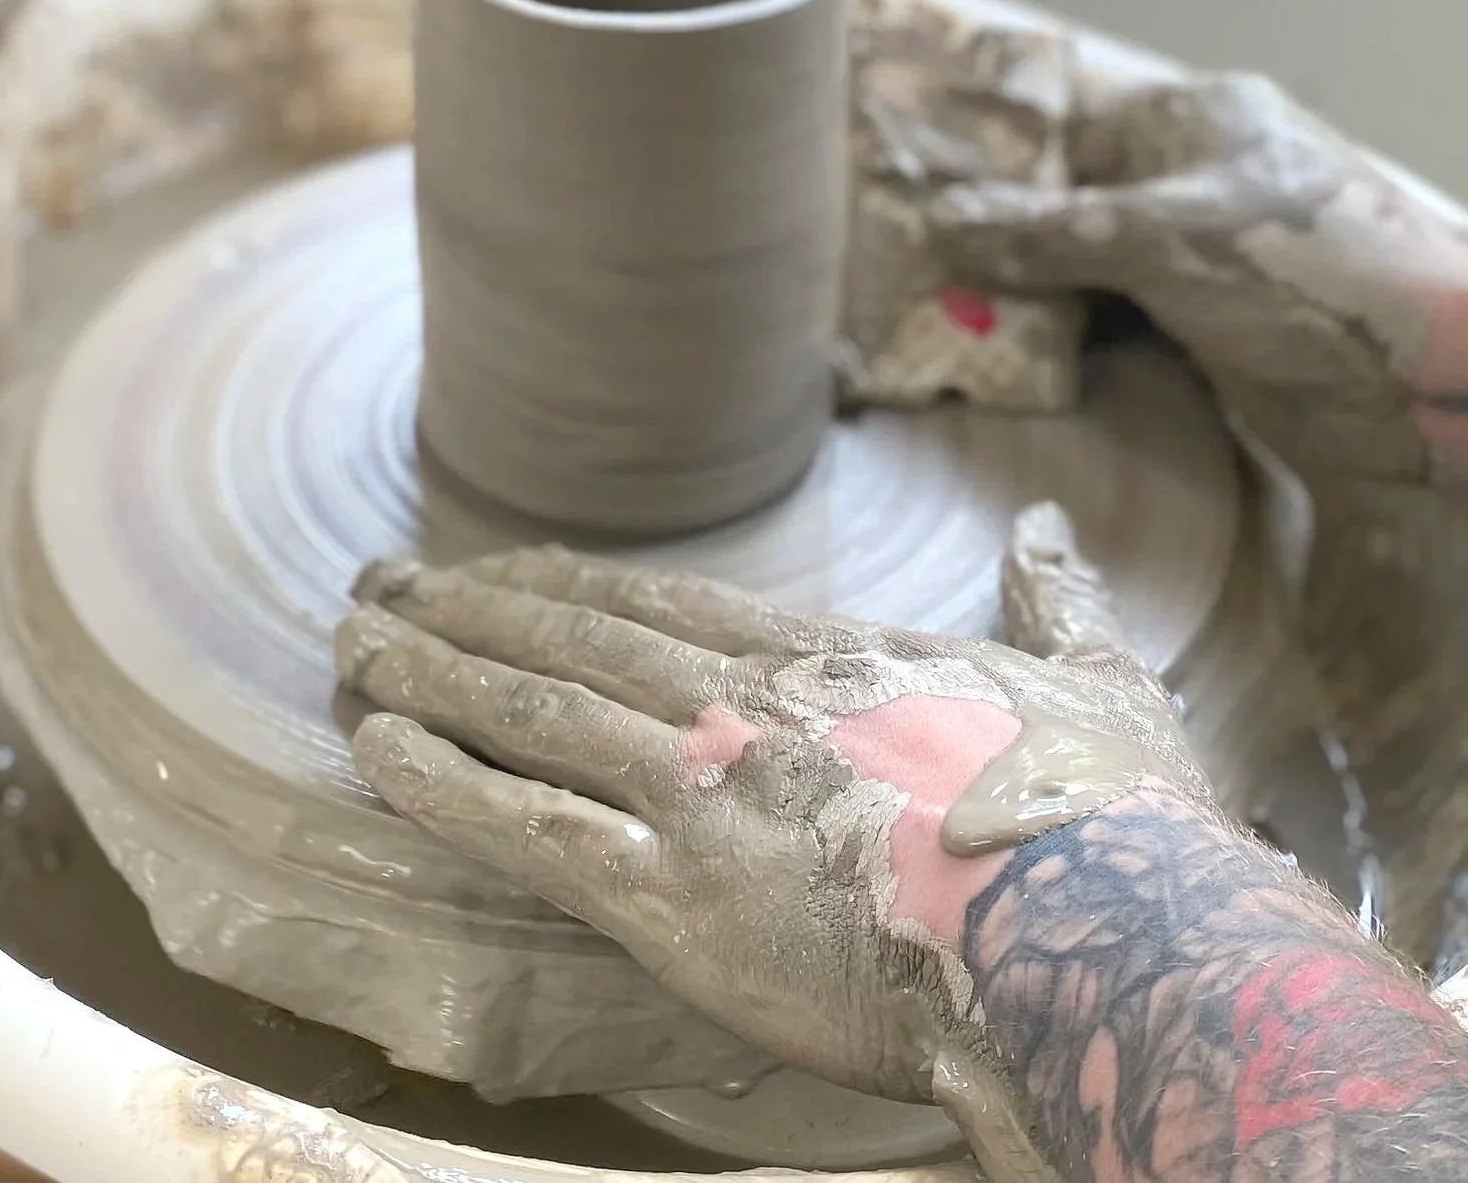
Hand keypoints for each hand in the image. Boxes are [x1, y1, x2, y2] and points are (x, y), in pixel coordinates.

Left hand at [334, 505, 1210, 1182]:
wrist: (1097, 931)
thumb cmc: (1112, 822)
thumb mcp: (1102, 682)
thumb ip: (1058, 603)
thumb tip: (1049, 536)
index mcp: (829, 660)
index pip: (660, 601)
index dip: (561, 578)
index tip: (492, 563)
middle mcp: (744, 706)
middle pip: (573, 637)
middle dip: (467, 607)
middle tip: (380, 584)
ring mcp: (701, 793)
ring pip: (534, 710)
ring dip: (433, 673)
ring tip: (355, 642)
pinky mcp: (675, 898)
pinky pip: (529, 826)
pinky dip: (445, 783)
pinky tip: (378, 751)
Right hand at [928, 57, 1467, 485]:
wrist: (1449, 381)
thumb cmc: (1317, 277)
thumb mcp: (1167, 241)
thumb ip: (1048, 234)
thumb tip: (939, 226)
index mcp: (1194, 123)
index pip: (1065, 128)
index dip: (987, 160)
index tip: (902, 195)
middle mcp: (1194, 183)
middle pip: (1070, 201)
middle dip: (992, 237)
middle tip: (898, 272)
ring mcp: (1205, 262)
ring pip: (1088, 269)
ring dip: (1024, 297)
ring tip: (929, 321)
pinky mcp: (1216, 333)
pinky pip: (1119, 326)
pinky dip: (1069, 341)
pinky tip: (1007, 362)